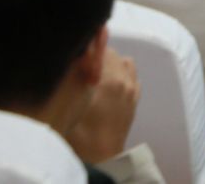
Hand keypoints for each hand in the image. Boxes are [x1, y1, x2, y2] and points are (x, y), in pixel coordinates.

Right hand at [64, 49, 138, 165]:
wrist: (101, 157)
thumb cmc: (81, 135)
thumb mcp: (69, 105)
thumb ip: (72, 80)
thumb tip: (73, 60)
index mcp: (108, 80)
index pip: (100, 47)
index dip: (87, 47)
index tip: (78, 52)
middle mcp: (124, 80)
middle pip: (112, 53)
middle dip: (97, 56)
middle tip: (82, 65)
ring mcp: (132, 89)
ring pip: (124, 62)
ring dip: (111, 64)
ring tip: (96, 74)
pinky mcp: (135, 99)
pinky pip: (132, 76)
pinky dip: (122, 75)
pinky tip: (109, 85)